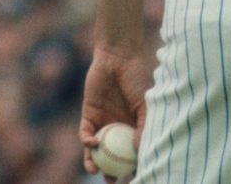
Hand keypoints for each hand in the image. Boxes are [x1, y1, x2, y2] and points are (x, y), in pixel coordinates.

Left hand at [79, 45, 150, 180]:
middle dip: (111, 171)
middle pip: (112, 155)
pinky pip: (85, 134)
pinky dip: (87, 142)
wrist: (118, 59)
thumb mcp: (145, 104)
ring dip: (94, 162)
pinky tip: (92, 144)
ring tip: (95, 171)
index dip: (131, 166)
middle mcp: (117, 128)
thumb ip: (142, 126)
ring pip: (96, 149)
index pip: (131, 152)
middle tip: (111, 181)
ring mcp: (102, 122)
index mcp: (133, 127)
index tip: (133, 177)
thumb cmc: (137, 79)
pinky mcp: (88, 115)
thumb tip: (138, 151)